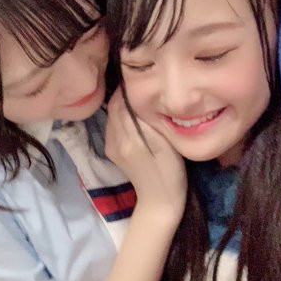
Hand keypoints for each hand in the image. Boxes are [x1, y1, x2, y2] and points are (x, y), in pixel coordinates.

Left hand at [105, 87, 186, 218]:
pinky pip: (114, 127)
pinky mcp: (113, 151)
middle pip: (113, 108)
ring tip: (141, 99)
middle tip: (142, 85)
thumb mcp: (164, 144)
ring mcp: (111, 147)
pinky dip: (122, 117)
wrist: (160, 202)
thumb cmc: (169, 172)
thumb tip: (134, 97)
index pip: (119, 102)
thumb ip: (146, 121)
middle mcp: (113, 140)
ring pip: (112, 116)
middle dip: (124, 95)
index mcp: (126, 138)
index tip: (141, 78)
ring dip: (122, 106)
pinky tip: (136, 117)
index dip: (128, 88)